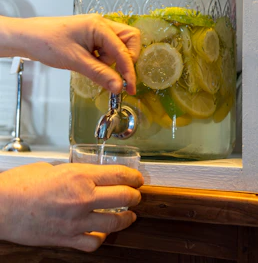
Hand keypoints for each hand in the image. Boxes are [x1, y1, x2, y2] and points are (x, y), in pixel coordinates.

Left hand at [0, 14, 140, 94]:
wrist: (29, 37)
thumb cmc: (49, 44)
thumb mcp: (76, 62)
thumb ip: (100, 74)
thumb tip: (119, 87)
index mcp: (100, 26)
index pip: (124, 50)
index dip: (128, 71)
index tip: (129, 88)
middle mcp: (102, 24)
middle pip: (129, 39)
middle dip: (126, 58)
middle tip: (115, 73)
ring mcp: (97, 30)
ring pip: (119, 45)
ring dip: (112, 60)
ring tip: (92, 66)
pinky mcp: (92, 36)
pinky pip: (107, 48)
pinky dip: (104, 59)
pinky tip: (90, 63)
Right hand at [0, 162, 142, 251]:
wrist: (0, 207)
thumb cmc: (20, 185)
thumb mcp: (51, 168)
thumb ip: (73, 173)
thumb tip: (85, 175)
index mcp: (79, 176)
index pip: (118, 175)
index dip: (133, 176)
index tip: (137, 179)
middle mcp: (82, 198)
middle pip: (123, 198)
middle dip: (135, 196)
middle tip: (136, 195)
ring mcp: (76, 221)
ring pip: (114, 222)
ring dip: (126, 219)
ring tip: (129, 216)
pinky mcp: (66, 238)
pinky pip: (93, 242)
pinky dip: (101, 238)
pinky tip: (102, 232)